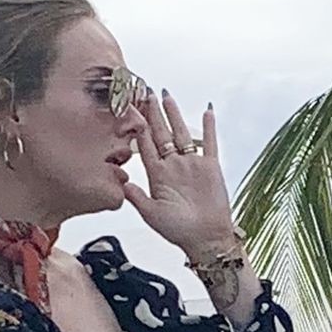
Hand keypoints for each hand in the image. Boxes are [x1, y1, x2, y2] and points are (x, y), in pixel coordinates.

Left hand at [123, 91, 236, 257]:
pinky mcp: (210, 167)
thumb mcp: (152, 215)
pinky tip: (207, 111)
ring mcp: (191, 164)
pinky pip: (210, 142)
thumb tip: (121, 184)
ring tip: (167, 97)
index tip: (129, 109)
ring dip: (174, 115)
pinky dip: (209, 127)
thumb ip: (137, 198)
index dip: (137, 127)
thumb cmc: (179, 231)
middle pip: (161, 134)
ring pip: (182, 133)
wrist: (206, 239)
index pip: (145, 145)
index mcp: (157, 175)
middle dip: (153, 113)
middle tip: (146, 92)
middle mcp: (173, 166)